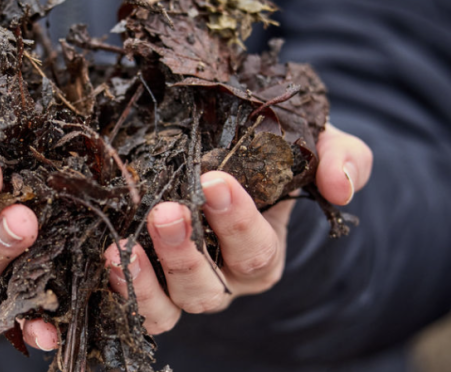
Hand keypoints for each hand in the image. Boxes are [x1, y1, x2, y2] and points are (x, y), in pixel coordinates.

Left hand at [98, 124, 371, 333]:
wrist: (229, 156)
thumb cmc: (271, 153)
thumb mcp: (315, 145)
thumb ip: (342, 159)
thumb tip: (341, 188)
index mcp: (262, 250)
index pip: (256, 249)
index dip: (237, 221)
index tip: (214, 180)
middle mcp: (223, 278)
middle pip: (209, 286)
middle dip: (186, 252)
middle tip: (166, 211)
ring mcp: (182, 285)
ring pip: (170, 306)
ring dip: (147, 280)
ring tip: (123, 248)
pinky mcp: (148, 283)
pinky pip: (139, 306)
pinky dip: (123, 289)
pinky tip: (108, 255)